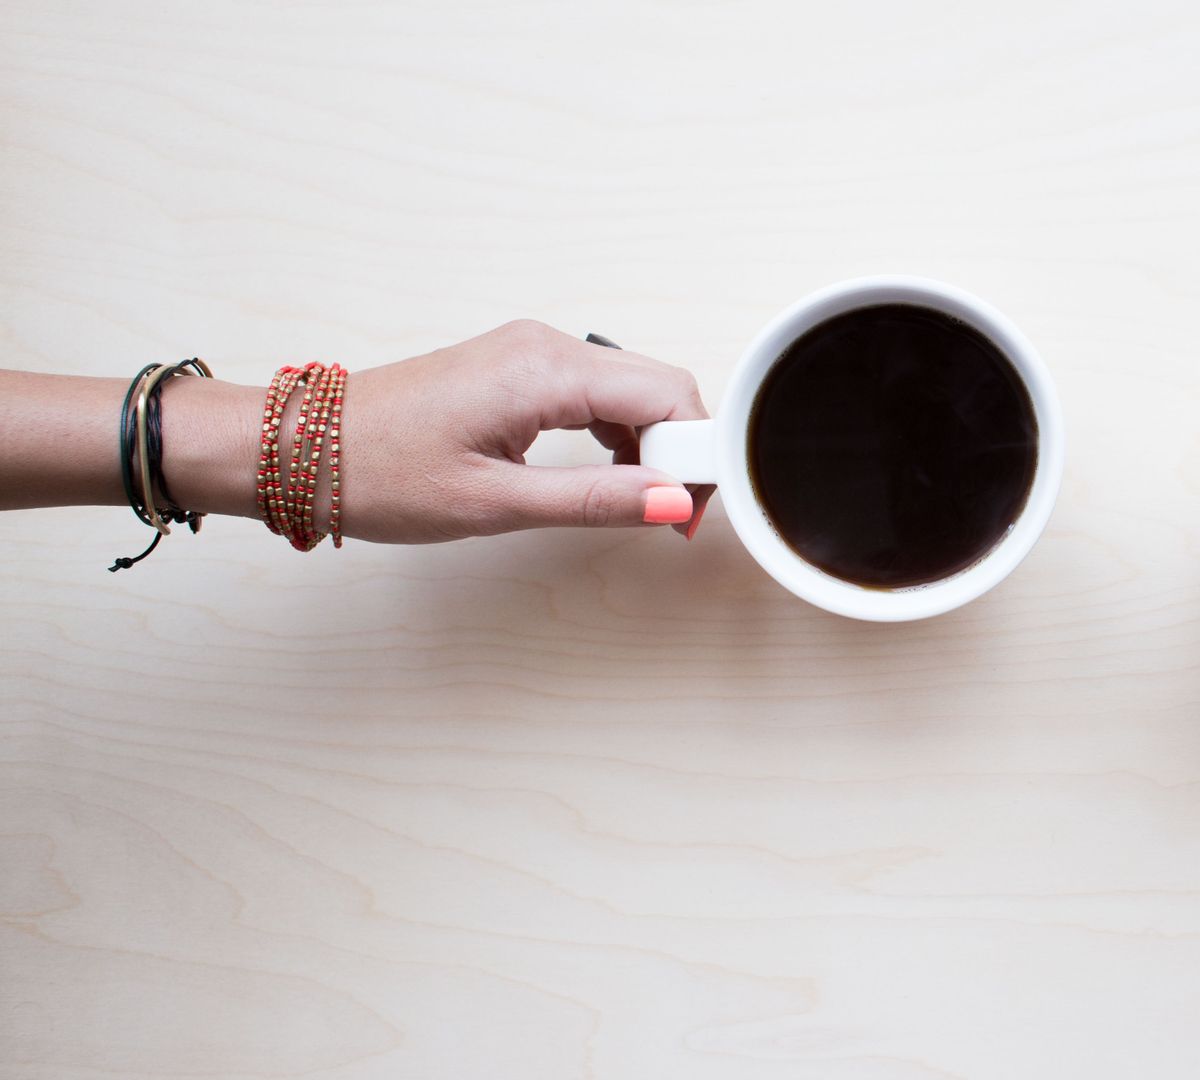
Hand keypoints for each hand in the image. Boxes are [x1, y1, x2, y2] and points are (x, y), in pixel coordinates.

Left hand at [340, 319, 712, 542]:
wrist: (299, 448)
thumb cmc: (378, 472)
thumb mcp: (495, 503)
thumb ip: (595, 500)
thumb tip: (673, 503)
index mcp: (545, 369)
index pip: (668, 394)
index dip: (700, 453)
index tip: (695, 512)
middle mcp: (545, 346)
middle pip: (659, 386)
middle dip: (685, 450)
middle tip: (676, 518)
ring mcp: (531, 352)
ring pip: (633, 389)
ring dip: (654, 445)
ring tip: (645, 505)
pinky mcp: (518, 368)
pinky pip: (597, 391)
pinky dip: (620, 433)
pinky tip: (612, 476)